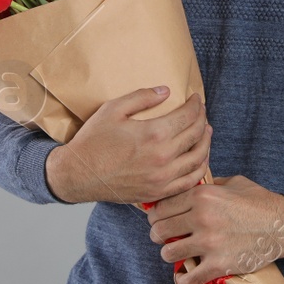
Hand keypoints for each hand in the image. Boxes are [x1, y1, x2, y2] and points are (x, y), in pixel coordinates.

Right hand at [48, 87, 209, 203]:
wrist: (78, 174)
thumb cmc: (93, 141)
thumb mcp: (113, 109)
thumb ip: (142, 97)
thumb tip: (166, 91)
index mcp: (154, 134)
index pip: (188, 116)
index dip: (196, 104)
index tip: (196, 98)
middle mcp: (163, 158)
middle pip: (196, 135)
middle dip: (202, 119)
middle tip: (201, 111)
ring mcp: (162, 178)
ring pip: (198, 159)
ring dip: (206, 143)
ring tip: (205, 132)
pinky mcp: (158, 193)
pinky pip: (189, 181)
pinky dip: (199, 168)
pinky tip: (198, 158)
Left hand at [147, 174, 283, 283]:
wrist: (283, 225)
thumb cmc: (259, 201)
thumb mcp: (232, 182)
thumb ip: (207, 185)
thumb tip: (188, 187)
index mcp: (202, 196)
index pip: (162, 207)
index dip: (156, 214)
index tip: (157, 220)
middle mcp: (201, 218)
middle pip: (160, 230)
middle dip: (159, 234)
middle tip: (163, 236)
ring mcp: (209, 243)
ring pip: (169, 253)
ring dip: (170, 254)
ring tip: (176, 253)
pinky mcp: (219, 264)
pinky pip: (189, 278)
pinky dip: (183, 279)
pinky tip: (184, 275)